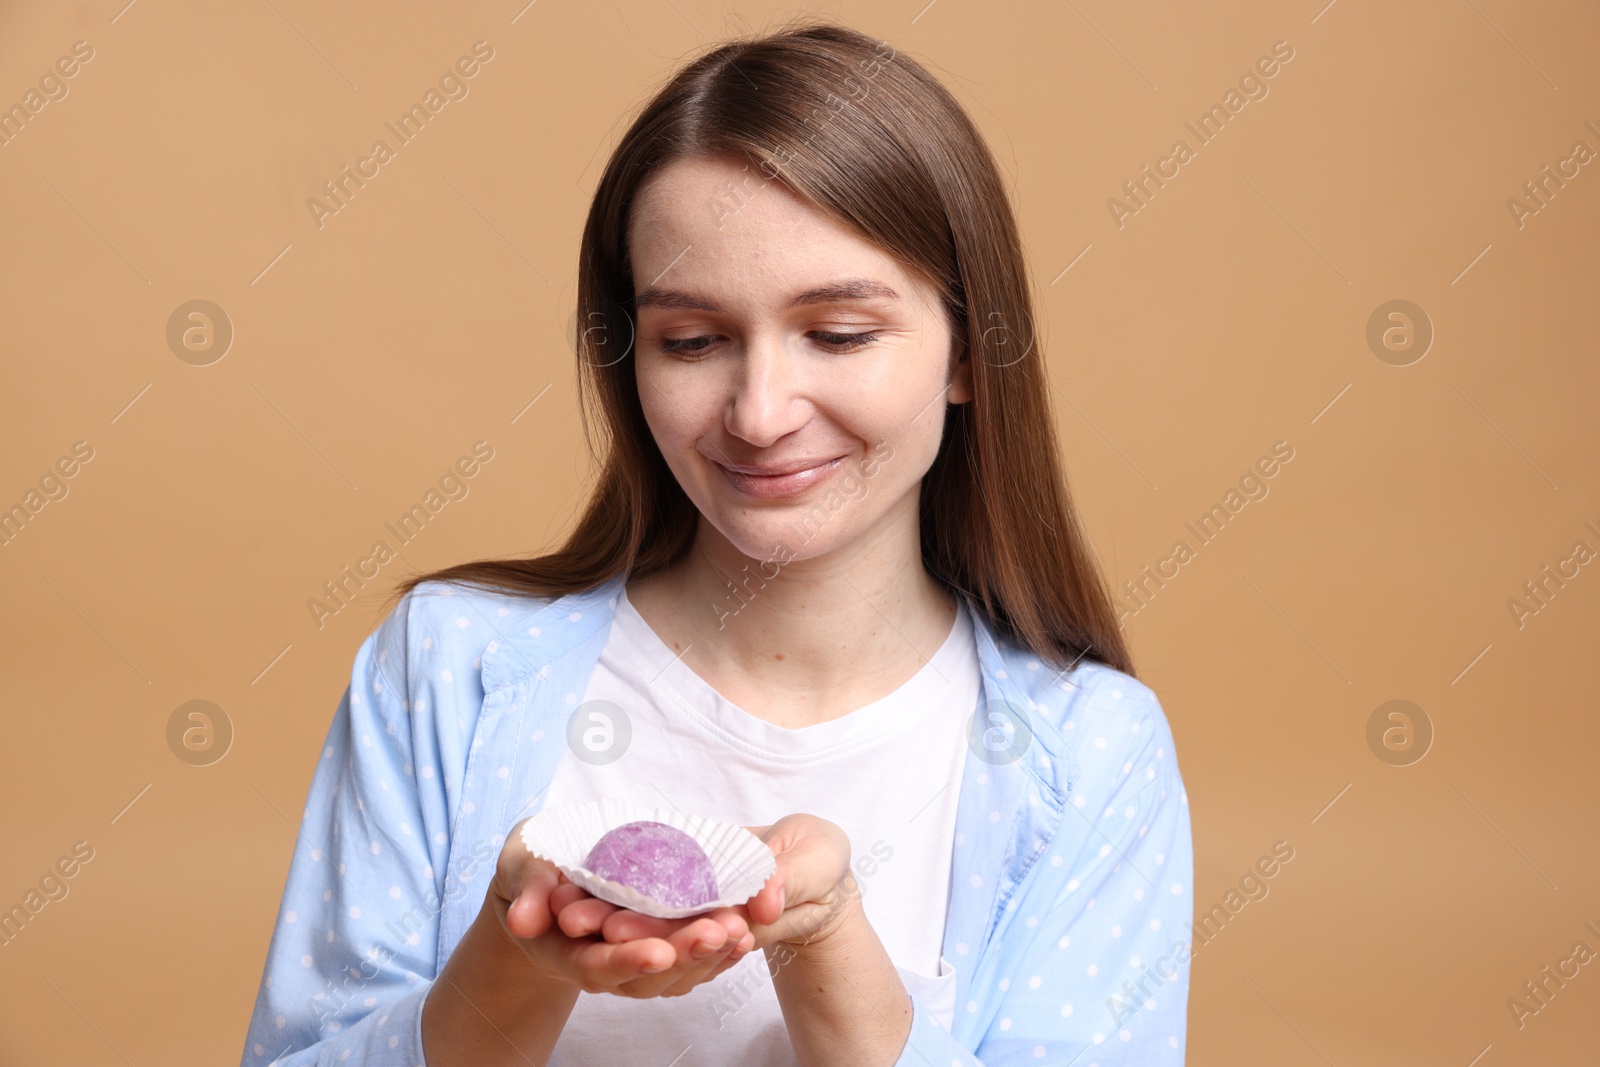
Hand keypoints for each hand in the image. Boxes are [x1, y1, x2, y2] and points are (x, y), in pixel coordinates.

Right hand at [484, 817, 754, 998]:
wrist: (545, 875)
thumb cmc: (531, 866)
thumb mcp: (521, 866)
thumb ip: (525, 890)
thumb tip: (523, 920)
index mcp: (564, 951)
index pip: (596, 964)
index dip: (627, 960)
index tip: (658, 952)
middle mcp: (602, 964)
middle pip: (647, 974)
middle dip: (684, 955)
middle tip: (718, 933)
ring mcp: (633, 959)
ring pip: (676, 971)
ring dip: (709, 954)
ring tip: (739, 929)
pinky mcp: (657, 946)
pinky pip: (691, 958)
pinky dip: (718, 948)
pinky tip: (744, 930)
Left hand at [593, 814, 856, 957]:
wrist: (815, 858)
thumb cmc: (824, 862)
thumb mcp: (820, 862)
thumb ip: (793, 879)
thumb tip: (764, 901)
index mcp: (740, 928)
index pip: (689, 940)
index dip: (652, 937)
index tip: (614, 927)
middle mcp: (708, 927)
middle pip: (653, 937)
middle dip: (610, 928)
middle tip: (570, 915)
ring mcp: (693, 912)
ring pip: (641, 919)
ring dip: (600, 911)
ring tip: (557, 901)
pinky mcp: (683, 888)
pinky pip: (642, 891)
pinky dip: (608, 883)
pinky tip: (573, 874)